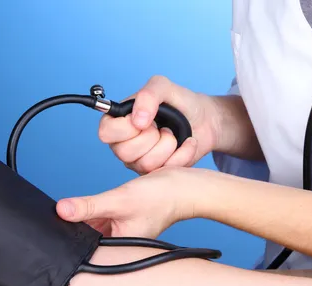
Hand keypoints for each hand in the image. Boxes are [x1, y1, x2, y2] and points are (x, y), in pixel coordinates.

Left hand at [56, 167, 194, 237]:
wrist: (185, 187)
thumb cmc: (162, 198)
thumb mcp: (120, 200)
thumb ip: (89, 206)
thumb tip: (62, 210)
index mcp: (120, 246)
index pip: (84, 243)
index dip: (69, 232)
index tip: (58, 220)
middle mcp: (121, 242)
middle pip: (88, 235)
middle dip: (78, 223)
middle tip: (75, 210)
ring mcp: (123, 231)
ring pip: (96, 226)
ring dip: (91, 215)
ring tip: (99, 206)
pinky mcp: (126, 220)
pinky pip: (106, 218)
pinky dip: (102, 210)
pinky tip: (108, 203)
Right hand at [100, 76, 221, 173]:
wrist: (205, 119)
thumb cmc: (180, 102)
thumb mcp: (163, 87)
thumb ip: (148, 95)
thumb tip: (137, 120)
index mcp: (117, 123)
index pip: (105, 133)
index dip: (126, 128)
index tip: (144, 120)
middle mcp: (124, 144)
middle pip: (124, 153)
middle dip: (150, 137)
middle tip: (161, 126)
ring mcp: (140, 161)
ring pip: (145, 165)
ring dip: (167, 145)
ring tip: (172, 134)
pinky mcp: (158, 173)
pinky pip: (166, 170)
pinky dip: (183, 154)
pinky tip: (187, 143)